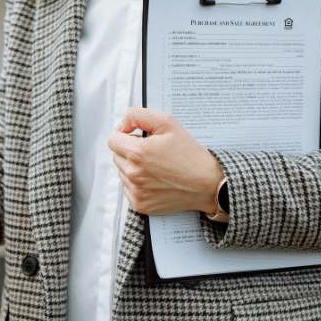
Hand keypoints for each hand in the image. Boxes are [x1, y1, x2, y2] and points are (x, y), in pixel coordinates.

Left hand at [108, 107, 223, 215]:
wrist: (207, 183)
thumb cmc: (189, 153)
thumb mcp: (167, 123)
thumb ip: (137, 116)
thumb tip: (120, 126)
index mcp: (137, 152)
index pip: (113, 140)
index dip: (127, 136)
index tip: (140, 139)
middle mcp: (134, 174)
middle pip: (116, 156)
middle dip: (130, 152)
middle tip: (153, 153)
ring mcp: (136, 191)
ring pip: (122, 173)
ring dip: (133, 168)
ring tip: (157, 167)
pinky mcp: (140, 204)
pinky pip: (128, 189)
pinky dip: (138, 185)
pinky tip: (156, 181)